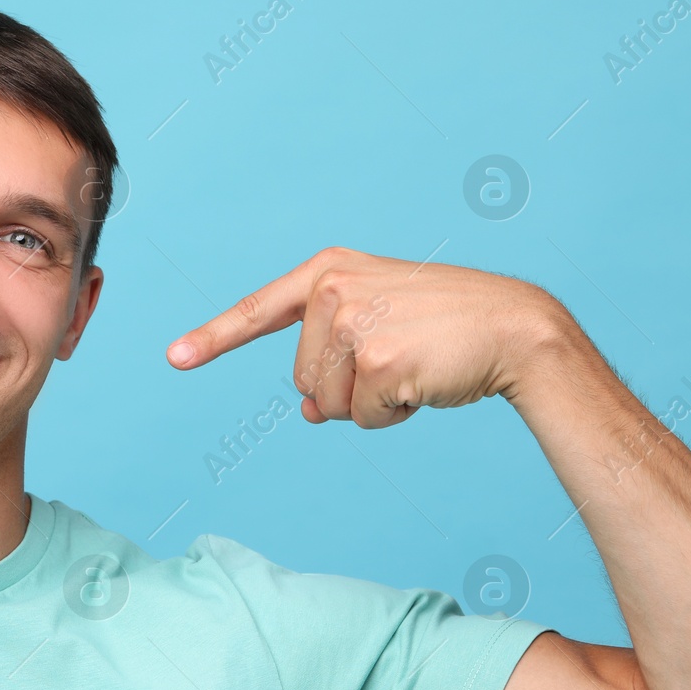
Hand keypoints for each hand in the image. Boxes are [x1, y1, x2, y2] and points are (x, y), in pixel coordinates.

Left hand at [165, 246, 563, 427]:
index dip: (214, 339)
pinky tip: (425, 381)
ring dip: (368, 404)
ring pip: (325, 405)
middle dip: (345, 389)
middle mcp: (333, 290)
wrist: (515, 327)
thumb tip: (305, 413)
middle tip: (400, 357)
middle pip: (301, 380)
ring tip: (414, 366)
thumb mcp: (380, 321)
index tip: (175, 359)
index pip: (259, 310)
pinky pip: (361, 417)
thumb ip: (332, 354)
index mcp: (328, 271)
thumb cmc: (447, 326)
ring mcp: (353, 322)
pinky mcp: (378, 359)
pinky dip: (392, 414)